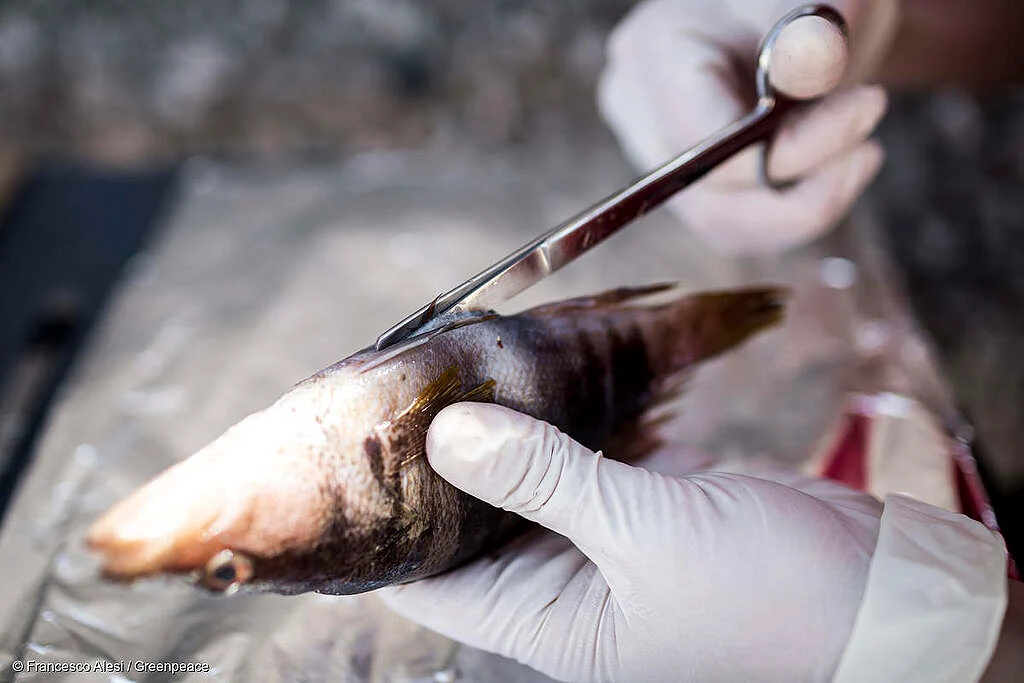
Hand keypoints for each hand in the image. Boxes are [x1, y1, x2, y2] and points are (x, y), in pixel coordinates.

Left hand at [379, 403, 883, 681]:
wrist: (888, 598)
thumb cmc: (775, 600)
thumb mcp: (647, 536)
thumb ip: (545, 478)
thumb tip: (450, 434)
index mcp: (549, 617)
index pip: (432, 580)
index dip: (392, 521)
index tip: (367, 446)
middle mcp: (568, 580)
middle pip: (478, 514)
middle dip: (452, 452)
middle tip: (421, 378)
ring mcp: (610, 534)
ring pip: (535, 473)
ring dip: (514, 422)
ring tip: (476, 359)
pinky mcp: (651, 498)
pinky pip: (596, 451)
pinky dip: (582, 412)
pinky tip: (562, 367)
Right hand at [597, 0, 896, 253]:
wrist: (794, 17)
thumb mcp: (813, 0)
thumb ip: (809, 36)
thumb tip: (806, 70)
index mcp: (654, 54)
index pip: (703, 140)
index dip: (786, 148)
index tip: (867, 106)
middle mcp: (639, 112)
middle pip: (706, 198)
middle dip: (801, 191)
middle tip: (868, 151)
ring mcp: (657, 154)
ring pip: (723, 224)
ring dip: (805, 208)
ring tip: (860, 157)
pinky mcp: (685, 183)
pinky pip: (736, 227)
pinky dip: (794, 213)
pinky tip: (838, 172)